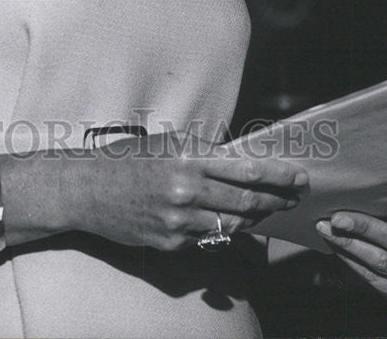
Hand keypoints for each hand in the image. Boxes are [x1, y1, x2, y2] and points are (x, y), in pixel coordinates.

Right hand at [70, 131, 307, 251]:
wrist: (88, 189)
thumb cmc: (129, 159)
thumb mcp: (168, 144)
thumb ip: (204, 153)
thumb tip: (243, 161)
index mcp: (188, 158)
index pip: (246, 169)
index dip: (278, 175)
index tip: (298, 176)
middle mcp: (186, 190)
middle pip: (247, 202)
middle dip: (276, 200)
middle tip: (293, 196)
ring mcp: (179, 221)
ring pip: (232, 225)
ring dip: (254, 218)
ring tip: (267, 208)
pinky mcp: (170, 242)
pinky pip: (207, 238)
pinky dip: (222, 229)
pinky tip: (230, 221)